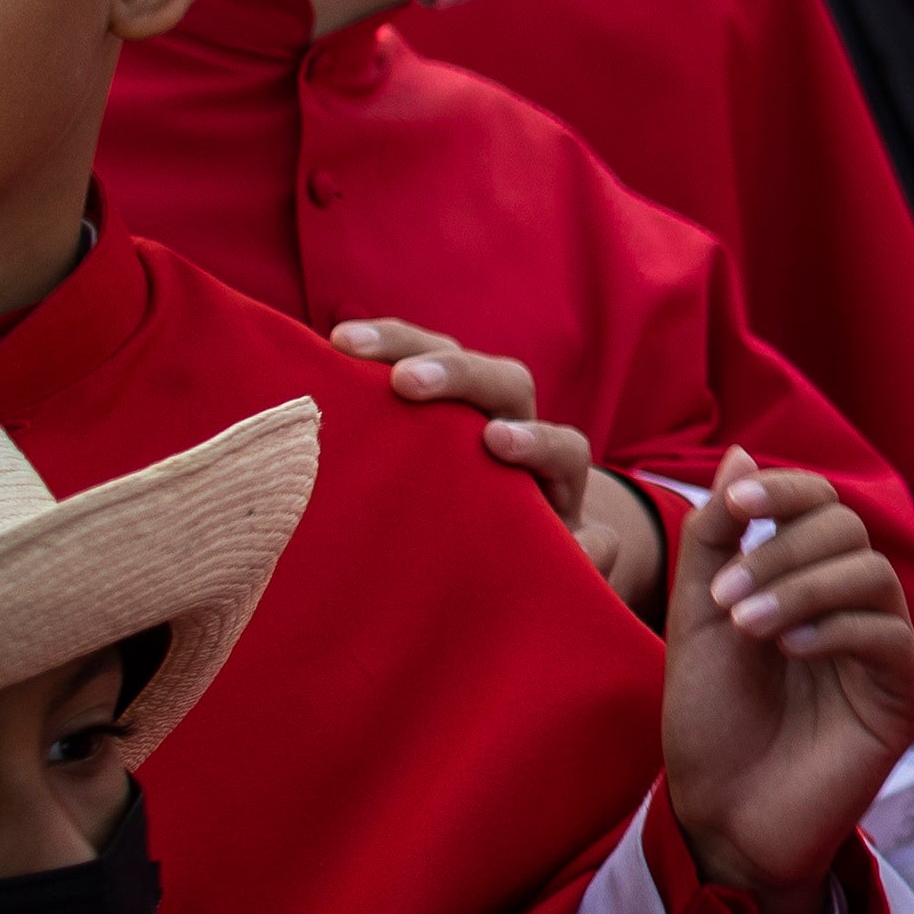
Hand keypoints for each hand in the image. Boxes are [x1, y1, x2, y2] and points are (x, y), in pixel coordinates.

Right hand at [335, 318, 660, 609]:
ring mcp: (465, 408)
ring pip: (449, 356)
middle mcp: (514, 426)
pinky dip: (369, 352)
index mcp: (554, 474)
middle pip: (507, 381)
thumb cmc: (523, 561)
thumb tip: (587, 553)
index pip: (563, 448)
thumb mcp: (554, 570)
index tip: (498, 444)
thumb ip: (578, 561)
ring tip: (345, 343)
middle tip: (408, 382)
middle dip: (461, 375)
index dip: (538, 442)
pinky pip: (399, 360)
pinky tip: (326, 348)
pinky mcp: (419, 402)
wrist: (496, 543)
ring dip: (401, 343)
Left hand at [660, 453, 913, 913]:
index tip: (737, 501)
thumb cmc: (710, 720)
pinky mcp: (901, 696)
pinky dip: (836, 628)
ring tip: (748, 626)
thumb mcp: (699, 617)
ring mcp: (880, 649)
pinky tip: (790, 651)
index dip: (785, 489)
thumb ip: (716, 537)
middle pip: (847, 528)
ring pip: (870, 573)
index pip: (818, 503)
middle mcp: (850, 605)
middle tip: (727, 597)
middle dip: (780, 549)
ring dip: (802, 586)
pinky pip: (888, 635)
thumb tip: (742, 452)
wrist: (721, 813)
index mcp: (805, 578)